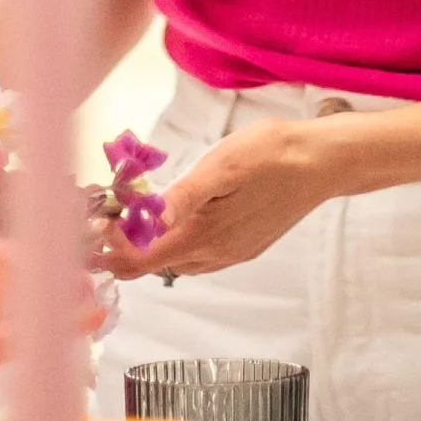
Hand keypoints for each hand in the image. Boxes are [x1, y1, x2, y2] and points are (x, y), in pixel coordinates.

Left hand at [91, 119, 333, 279]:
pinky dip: (177, 242)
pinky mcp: (246, 245)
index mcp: (204, 237)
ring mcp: (233, 253)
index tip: (97, 218)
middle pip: (155, 266)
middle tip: (108, 214)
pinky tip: (178, 218)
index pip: (141, 262)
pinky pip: (200, 255)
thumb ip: (183, 197)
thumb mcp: (222, 165)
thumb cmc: (272, 155)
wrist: (323, 162)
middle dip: (124, 247)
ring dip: (150, 245)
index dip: (112, 247)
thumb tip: (146, 221)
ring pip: (177, 262)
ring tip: (135, 214)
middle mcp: (216, 255)